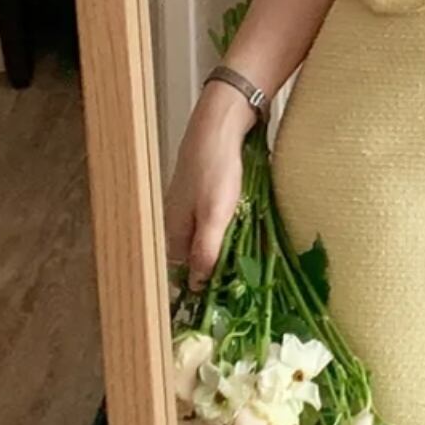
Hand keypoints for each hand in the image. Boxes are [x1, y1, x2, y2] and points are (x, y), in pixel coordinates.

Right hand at [163, 83, 257, 287]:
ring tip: (251, 266)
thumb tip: (198, 285)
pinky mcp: (211, 190)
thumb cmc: (216, 168)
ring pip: (208, 236)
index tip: (222, 303)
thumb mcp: (214, 214)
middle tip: (243, 286)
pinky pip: (219, 219)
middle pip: (194, 254)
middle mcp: (179, 218)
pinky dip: (232, 229)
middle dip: (215, 270)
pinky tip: (250, 233)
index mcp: (173, 228)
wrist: (223, 121)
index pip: (181, 270)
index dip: (199, 286)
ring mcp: (194, 203)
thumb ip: (205, 250)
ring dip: (227, 250)